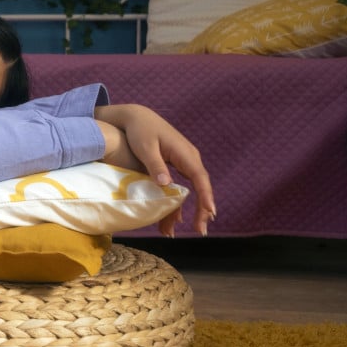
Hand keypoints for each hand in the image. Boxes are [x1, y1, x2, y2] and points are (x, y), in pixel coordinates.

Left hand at [95, 104, 214, 236]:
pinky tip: (181, 215)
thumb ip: (156, 165)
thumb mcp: (145, 148)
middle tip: (201, 230)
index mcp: (184, 153)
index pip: (200, 178)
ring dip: (195, 207)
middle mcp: (189, 157)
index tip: (209, 213)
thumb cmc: (140, 131)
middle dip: (203, 208)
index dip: (206, 196)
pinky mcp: (178, 163)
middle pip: (201, 186)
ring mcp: (185, 160)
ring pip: (194, 187)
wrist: (137, 116)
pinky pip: (187, 184)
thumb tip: (166, 184)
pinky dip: (184, 199)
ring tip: (196, 228)